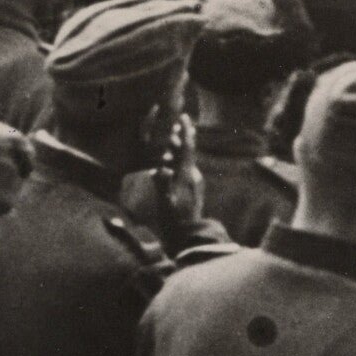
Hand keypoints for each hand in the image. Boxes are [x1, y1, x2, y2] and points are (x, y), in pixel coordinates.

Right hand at [153, 114, 204, 228]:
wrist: (190, 238)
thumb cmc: (174, 221)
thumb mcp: (165, 204)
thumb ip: (162, 185)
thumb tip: (160, 168)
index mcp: (186, 176)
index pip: (188, 148)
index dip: (185, 131)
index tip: (184, 117)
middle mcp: (193, 176)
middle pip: (188, 151)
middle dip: (181, 137)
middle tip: (175, 124)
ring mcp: (194, 184)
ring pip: (186, 160)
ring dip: (178, 149)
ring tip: (170, 142)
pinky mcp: (193, 191)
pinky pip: (185, 170)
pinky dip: (177, 162)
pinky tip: (170, 166)